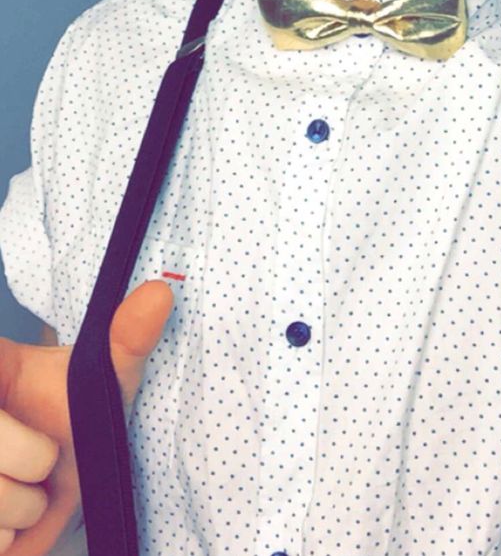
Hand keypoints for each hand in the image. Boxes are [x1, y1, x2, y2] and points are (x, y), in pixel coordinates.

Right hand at [0, 280, 173, 555]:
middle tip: (44, 456)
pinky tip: (15, 518)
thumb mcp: (105, 377)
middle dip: (32, 461)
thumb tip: (161, 293)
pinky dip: (10, 538)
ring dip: (23, 508)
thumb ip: (128, 336)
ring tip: (32, 487)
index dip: (16, 428)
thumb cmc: (75, 420)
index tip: (46, 437)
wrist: (59, 481)